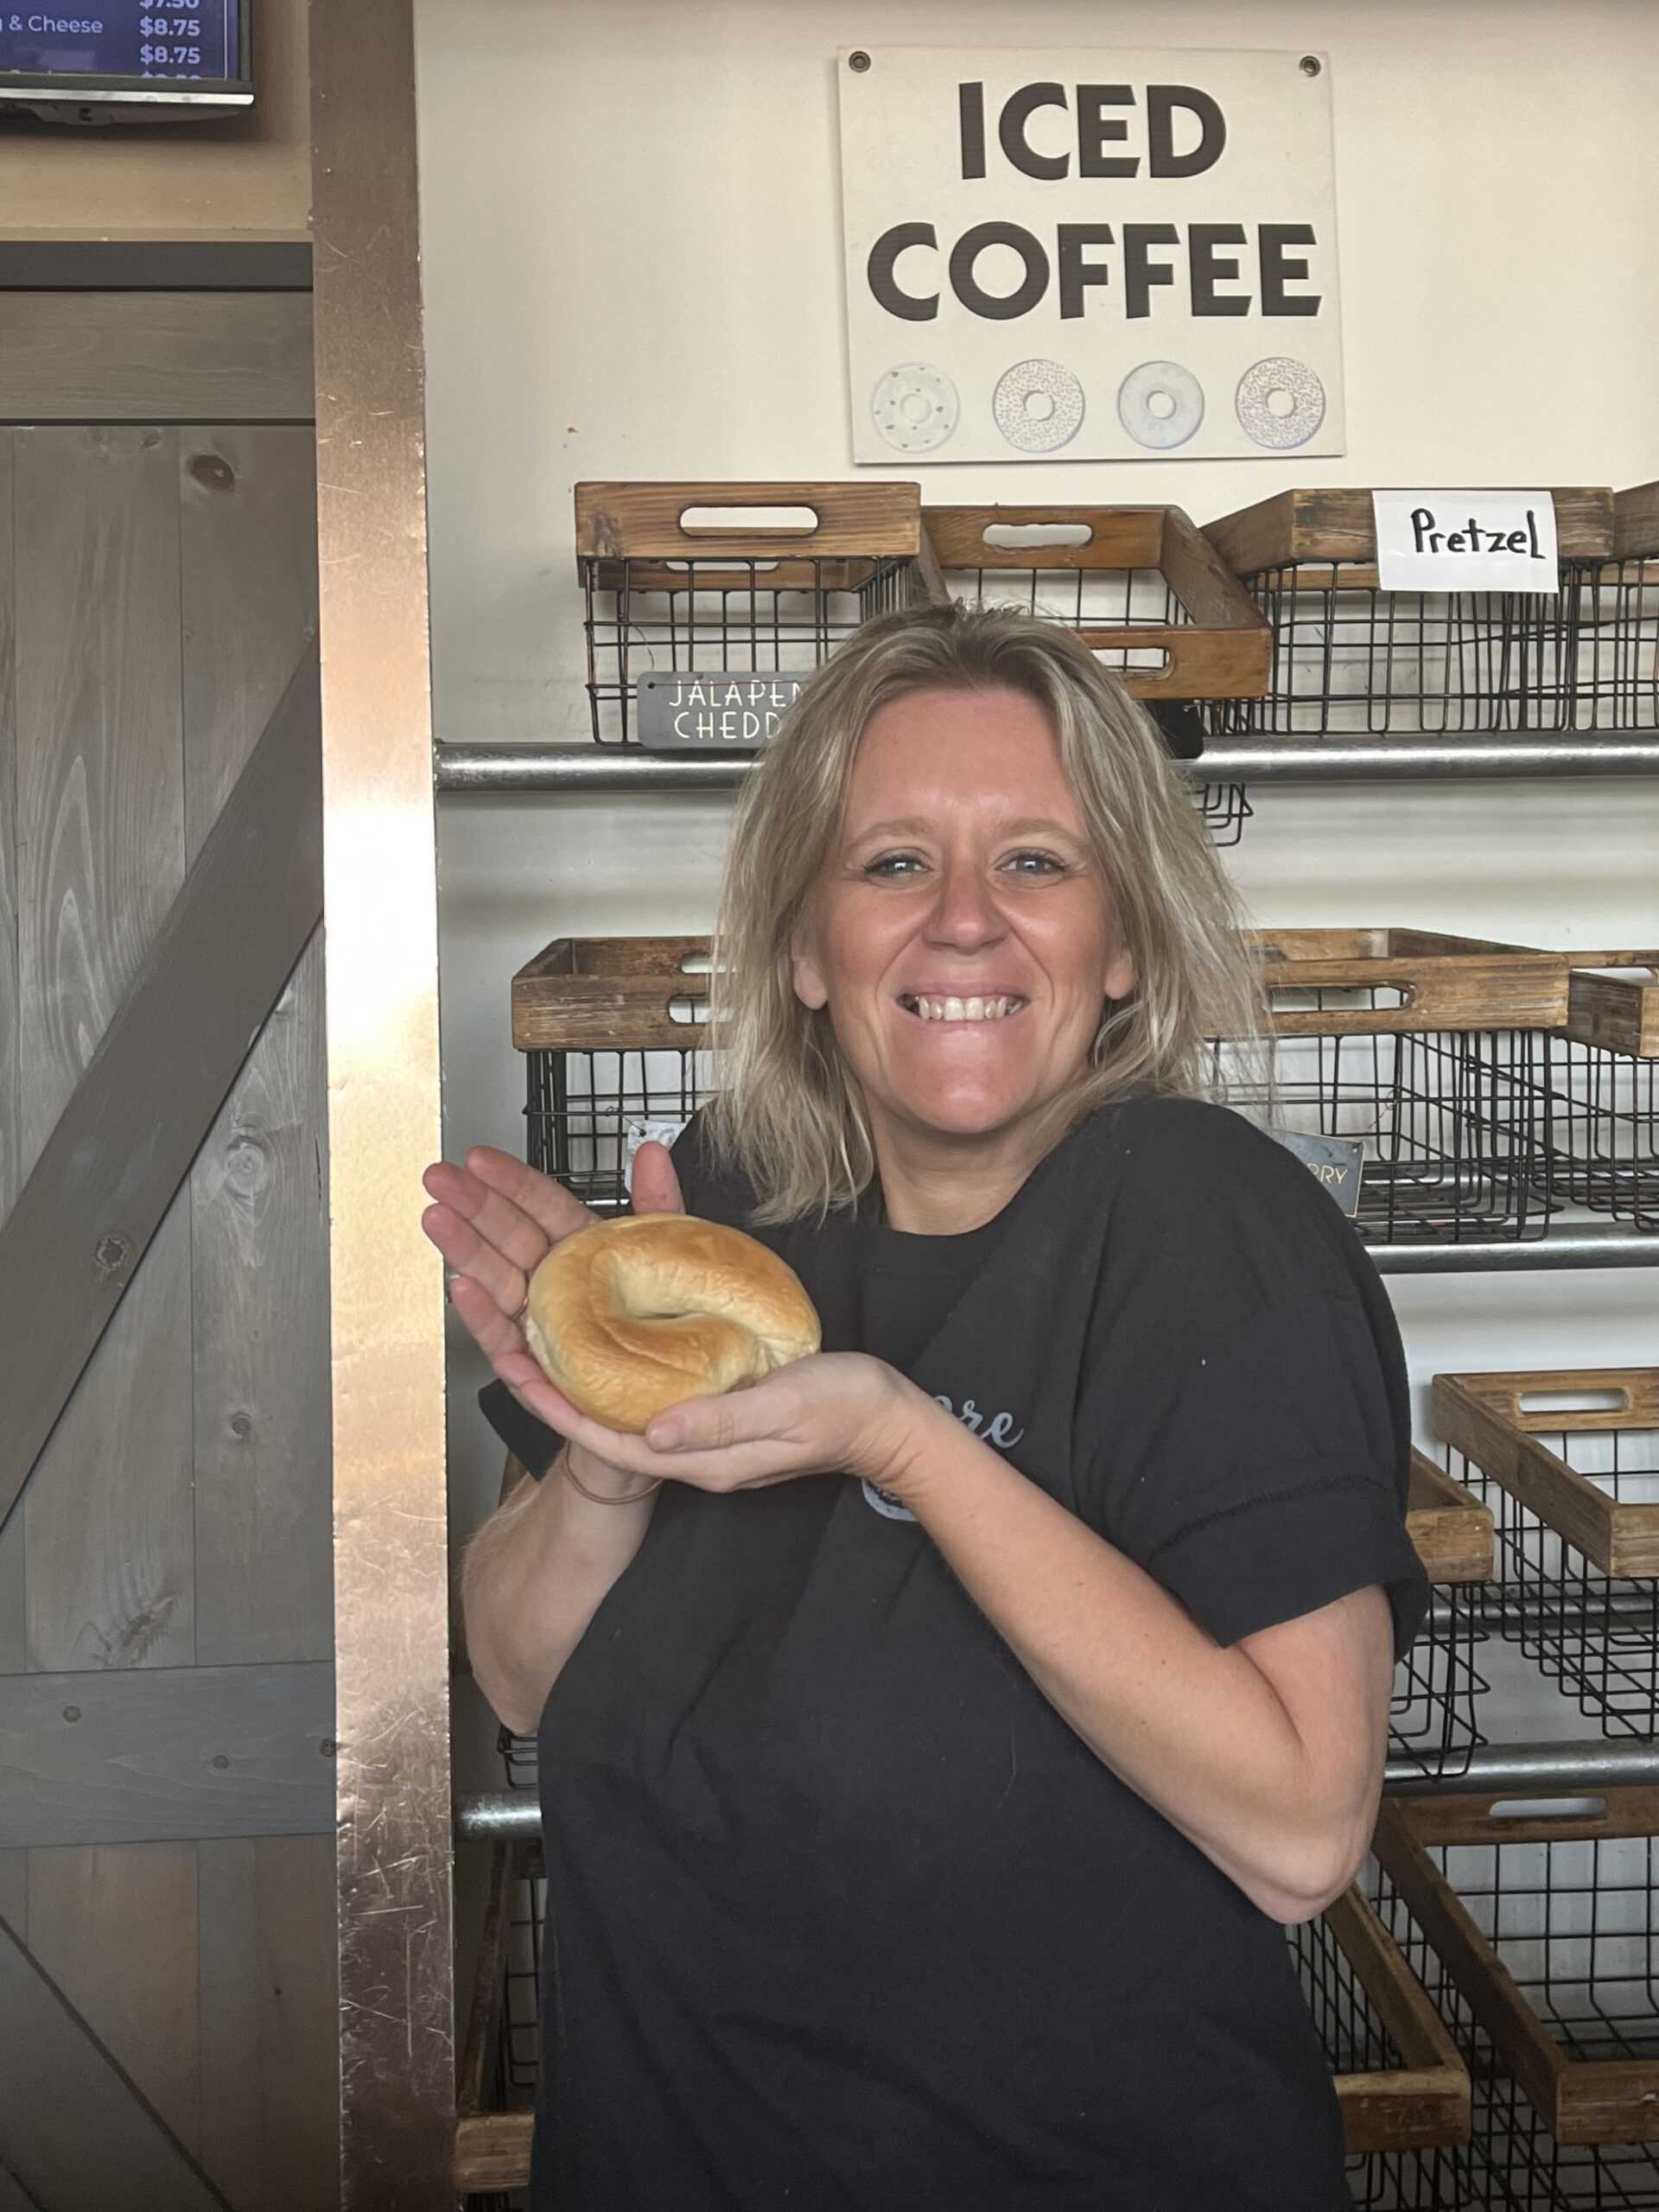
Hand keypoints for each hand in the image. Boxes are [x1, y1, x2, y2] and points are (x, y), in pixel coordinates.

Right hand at [420, 1141, 683, 1459]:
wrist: (656, 1416)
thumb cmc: (661, 1340)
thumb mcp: (669, 1264)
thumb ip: (658, 1206)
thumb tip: (651, 1154)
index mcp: (580, 1251)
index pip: (541, 1207)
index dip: (511, 1182)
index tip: (481, 1160)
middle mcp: (551, 1282)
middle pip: (506, 1238)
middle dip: (471, 1206)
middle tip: (442, 1180)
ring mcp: (534, 1321)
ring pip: (492, 1281)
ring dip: (463, 1251)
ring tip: (440, 1222)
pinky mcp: (528, 1364)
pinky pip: (502, 1338)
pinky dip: (481, 1317)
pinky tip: (463, 1290)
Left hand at [484, 1348, 930, 1498]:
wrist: (891, 1421)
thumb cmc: (846, 1409)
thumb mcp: (785, 1407)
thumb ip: (720, 1422)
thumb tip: (651, 1432)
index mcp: (700, 1460)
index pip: (608, 1442)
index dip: (556, 1408)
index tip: (512, 1369)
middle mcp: (692, 1454)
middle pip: (603, 1425)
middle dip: (551, 1387)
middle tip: (504, 1339)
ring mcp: (704, 1438)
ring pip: (622, 1410)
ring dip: (577, 1376)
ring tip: (535, 1335)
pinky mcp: (717, 1416)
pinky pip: (651, 1396)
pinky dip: (618, 1369)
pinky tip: (605, 1338)